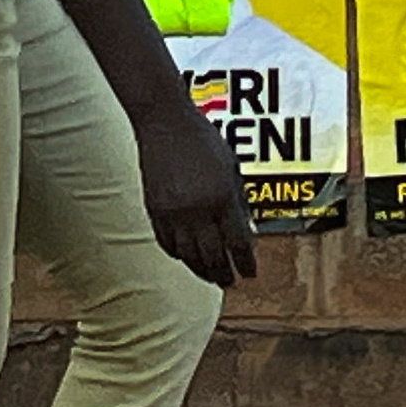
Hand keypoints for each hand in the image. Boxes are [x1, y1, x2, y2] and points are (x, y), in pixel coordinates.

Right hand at [134, 91, 255, 286]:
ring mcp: (173, 212)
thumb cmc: (203, 139)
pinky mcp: (154, 211)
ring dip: (202, 270)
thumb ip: (239, 202)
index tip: (251, 274)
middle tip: (230, 282)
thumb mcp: (232, 167)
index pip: (238, 242)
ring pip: (189, 255)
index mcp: (222, 197)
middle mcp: (198, 209)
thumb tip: (247, 232)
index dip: (246, 263)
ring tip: (211, 277)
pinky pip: (167, 244)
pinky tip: (187, 258)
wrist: (165, 123)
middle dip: (224, 273)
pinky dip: (179, 255)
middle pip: (213, 256)